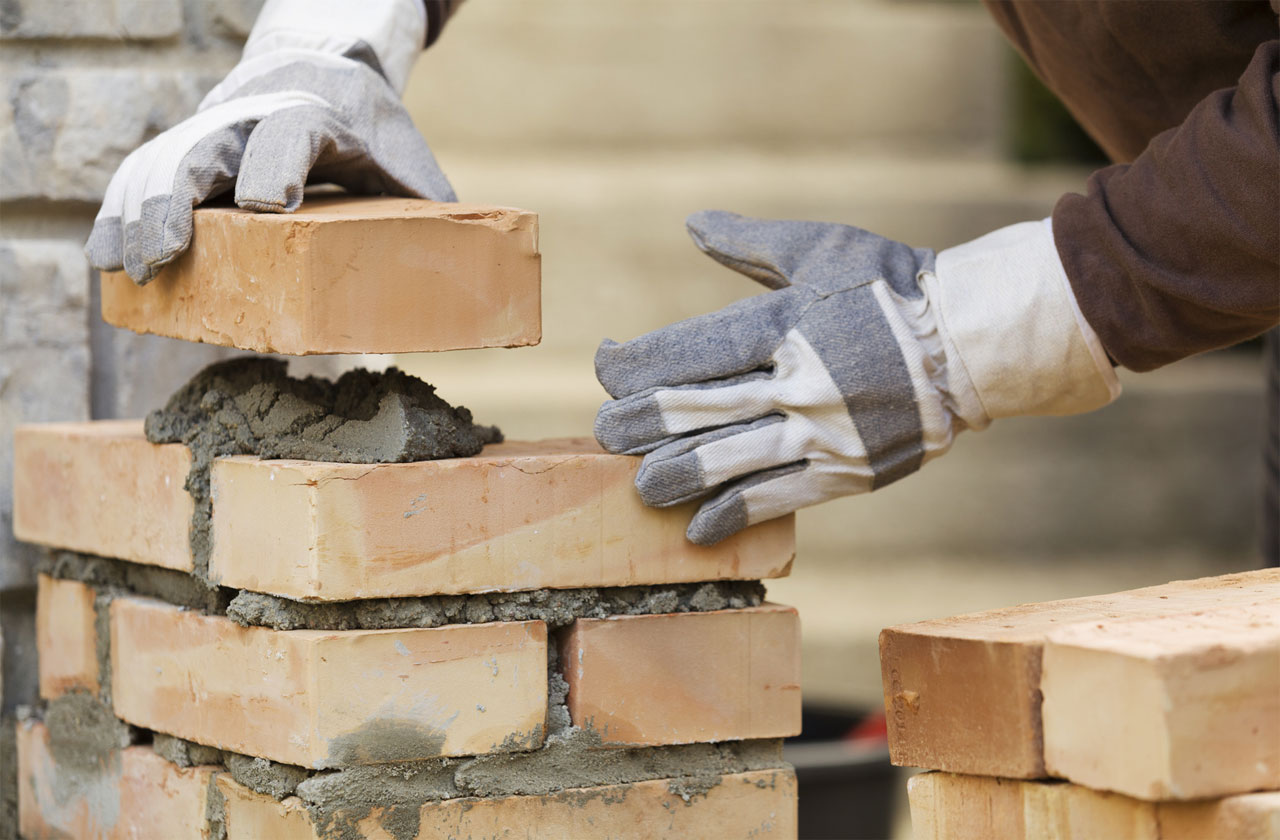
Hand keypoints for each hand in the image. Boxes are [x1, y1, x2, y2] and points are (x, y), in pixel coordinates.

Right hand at [85, 0, 453, 283]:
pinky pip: (145, 173)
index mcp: (320, 119)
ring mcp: (216, 128)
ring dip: (138, 213)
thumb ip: (433, 213)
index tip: (264, 207)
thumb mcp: (410, 165)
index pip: (290, 134)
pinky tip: (104, 256)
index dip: (275, 167)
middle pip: (207, 147)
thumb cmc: (374, 134)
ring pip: (163, 161)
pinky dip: (121, 211)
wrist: (325, 70)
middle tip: (167, 255)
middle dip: (181, 199)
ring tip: (124, 269)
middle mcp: (257, 117)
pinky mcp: (189, 146)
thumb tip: (477, 283)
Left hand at [594, 211, 1119, 544]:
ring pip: (725, 462)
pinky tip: (699, 528)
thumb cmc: (891, 287)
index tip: (606, 363)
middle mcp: (796, 380)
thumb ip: (751, 242)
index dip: (629, 363)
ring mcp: (820, 432)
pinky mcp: (844, 473)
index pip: (684, 351)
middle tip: (604, 433)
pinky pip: (775, 500)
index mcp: (785, 321)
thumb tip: (691, 223)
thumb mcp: (822, 248)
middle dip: (635, 424)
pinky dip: (731, 516)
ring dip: (671, 477)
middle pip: (691, 410)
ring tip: (641, 487)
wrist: (972, 346)